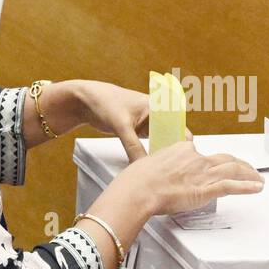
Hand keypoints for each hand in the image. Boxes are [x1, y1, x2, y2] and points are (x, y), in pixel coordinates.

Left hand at [76, 81, 194, 164]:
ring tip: (163, 168)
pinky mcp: (139, 131)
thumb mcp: (121, 126)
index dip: (182, 140)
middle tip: (173, 167)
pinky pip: (151, 144)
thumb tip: (142, 165)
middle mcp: (156, 114)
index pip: (178, 124)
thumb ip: (133, 147)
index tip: (182, 156)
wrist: (86, 101)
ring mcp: (148, 123)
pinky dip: (151, 152)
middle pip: (172, 134)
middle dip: (172, 149)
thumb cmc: (104, 102)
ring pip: (162, 140)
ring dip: (162, 152)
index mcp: (157, 105)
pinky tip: (152, 163)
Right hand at [114, 139, 263, 216]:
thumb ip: (160, 164)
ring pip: (233, 170)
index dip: (213, 160)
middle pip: (225, 159)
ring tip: (258, 180)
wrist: (138, 189)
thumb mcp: (149, 163)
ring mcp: (202, 173)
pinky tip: (257, 188)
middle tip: (249, 170)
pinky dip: (247, 187)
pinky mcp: (205, 189)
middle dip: (241, 165)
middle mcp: (196, 159)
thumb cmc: (138, 180)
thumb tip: (158, 169)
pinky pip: (232, 186)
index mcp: (182, 150)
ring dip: (249, 175)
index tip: (218, 163)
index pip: (203, 154)